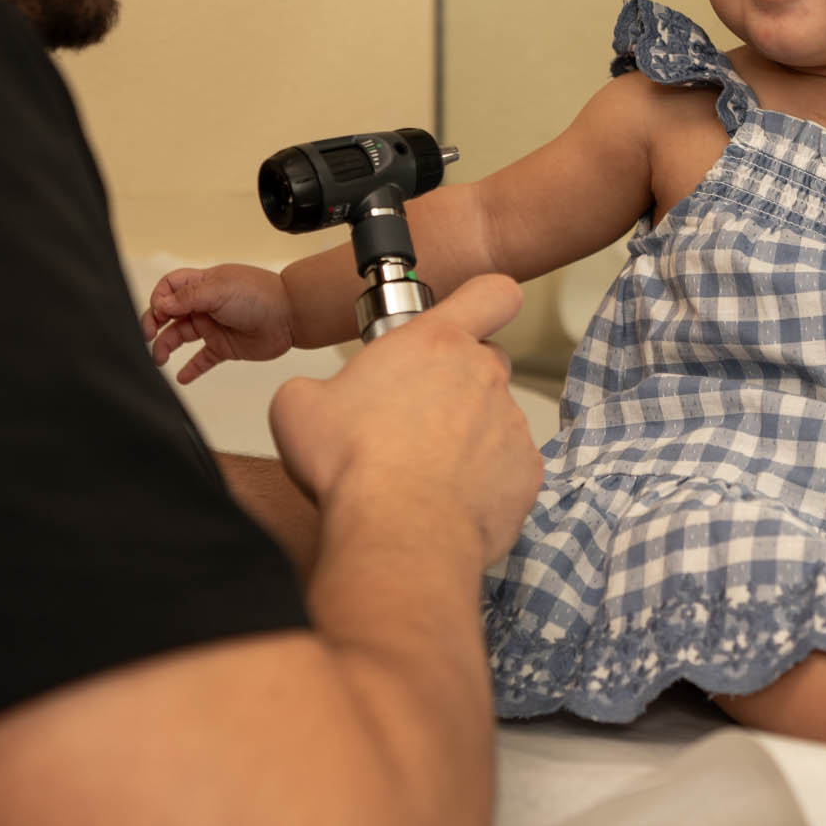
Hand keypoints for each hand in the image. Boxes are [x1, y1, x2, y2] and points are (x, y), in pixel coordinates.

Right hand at [142, 265, 293, 383]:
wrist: (291, 316)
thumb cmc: (259, 295)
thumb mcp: (219, 290)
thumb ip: (188, 298)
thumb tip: (160, 305)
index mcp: (203, 284)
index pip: (170, 288)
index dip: (159, 299)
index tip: (159, 312)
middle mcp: (205, 305)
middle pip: (169, 314)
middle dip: (154, 324)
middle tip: (147, 336)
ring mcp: (214, 326)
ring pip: (181, 337)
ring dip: (166, 346)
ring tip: (159, 359)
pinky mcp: (225, 347)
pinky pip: (202, 359)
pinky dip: (191, 369)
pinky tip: (181, 377)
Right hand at [268, 275, 541, 564]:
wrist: (399, 532)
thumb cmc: (354, 465)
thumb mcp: (299, 406)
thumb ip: (318, 387)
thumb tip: (317, 401)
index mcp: (435, 342)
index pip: (490, 292)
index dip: (483, 301)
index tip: (469, 314)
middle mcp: (483, 374)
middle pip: (486, 361)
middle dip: (458, 380)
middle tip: (416, 413)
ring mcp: (511, 424)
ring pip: (494, 419)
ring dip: (467, 436)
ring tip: (422, 469)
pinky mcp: (526, 473)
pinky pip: (508, 468)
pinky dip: (485, 480)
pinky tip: (447, 498)